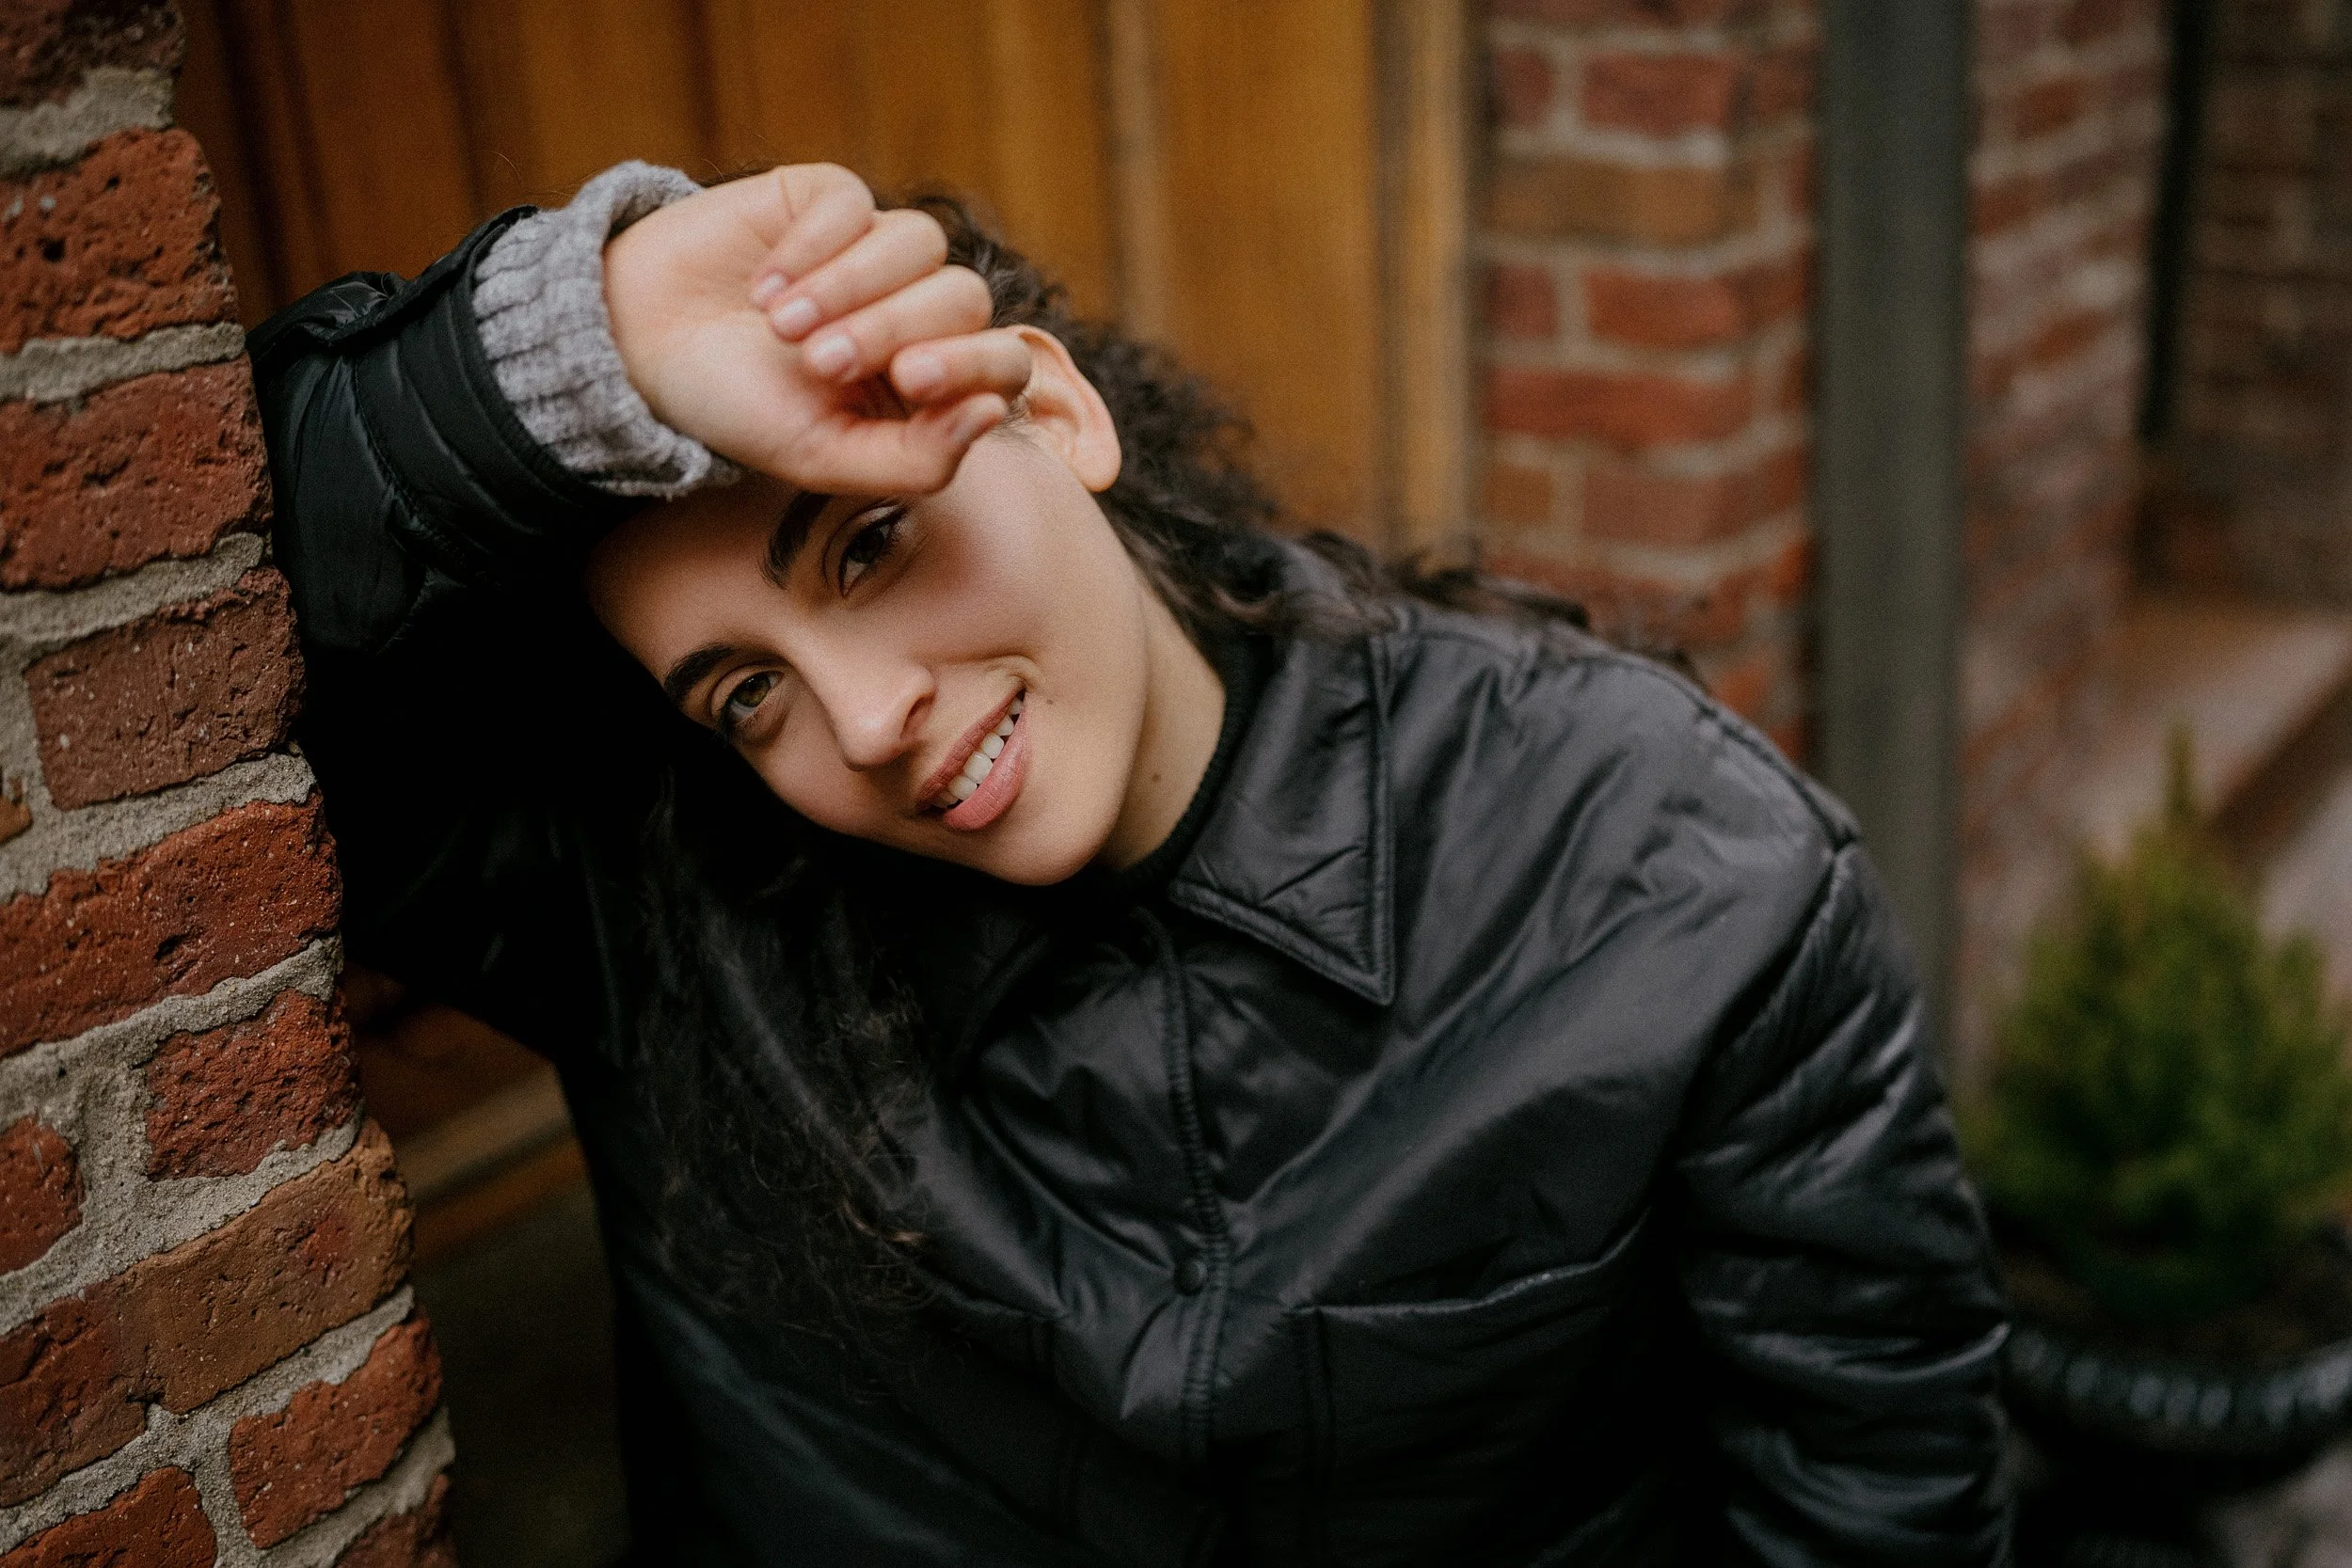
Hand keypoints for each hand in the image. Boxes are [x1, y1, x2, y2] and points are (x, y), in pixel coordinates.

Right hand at [602, 164, 1031, 494]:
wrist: (638, 348)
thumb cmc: (736, 409)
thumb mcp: (822, 458)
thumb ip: (915, 460)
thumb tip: (989, 413)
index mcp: (927, 382)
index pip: (1003, 361)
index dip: (976, 363)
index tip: (913, 378)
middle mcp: (914, 311)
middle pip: (962, 296)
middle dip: (892, 329)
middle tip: (818, 363)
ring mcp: (875, 250)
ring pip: (918, 242)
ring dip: (849, 287)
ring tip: (780, 327)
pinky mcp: (828, 200)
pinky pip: (855, 204)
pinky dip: (811, 247)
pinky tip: (762, 286)